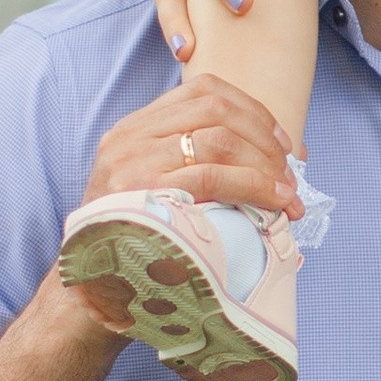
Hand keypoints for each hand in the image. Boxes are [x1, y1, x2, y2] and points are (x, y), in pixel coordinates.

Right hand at [75, 76, 300, 286]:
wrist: (89, 288)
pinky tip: (274, 202)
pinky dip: (253, 186)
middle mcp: (129, 136)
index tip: (282, 143)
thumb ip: (203, 162)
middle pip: (216, 109)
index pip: (203, 91)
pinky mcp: (142, 190)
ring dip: (265, 166)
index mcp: (134, 128)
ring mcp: (132, 160)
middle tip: (290, 173)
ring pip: (219, 140)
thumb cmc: (137, 240)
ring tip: (288, 195)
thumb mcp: (159, 188)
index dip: (252, 110)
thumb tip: (290, 155)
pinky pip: (212, 176)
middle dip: (264, 138)